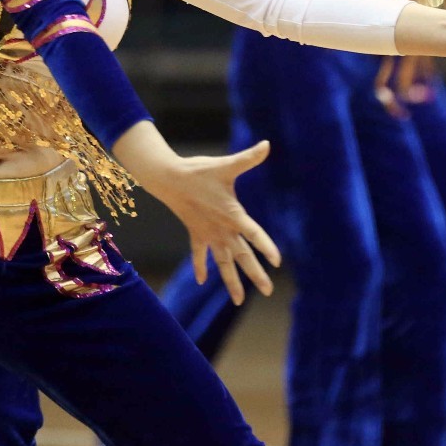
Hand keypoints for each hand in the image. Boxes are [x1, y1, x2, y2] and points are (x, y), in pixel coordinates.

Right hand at [141, 141, 280, 304]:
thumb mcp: (226, 164)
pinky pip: (199, 254)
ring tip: (240, 301)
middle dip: (255, 275)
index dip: (265, 247)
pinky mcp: (196, 232)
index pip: (254, 234)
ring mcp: (208, 234)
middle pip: (242, 256)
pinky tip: (202, 281)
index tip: (277, 262)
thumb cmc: (199, 171)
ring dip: (231, 281)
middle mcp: (222, 229)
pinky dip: (200, 266)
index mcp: (232, 214)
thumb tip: (267, 144)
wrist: (168, 178)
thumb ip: (248, 158)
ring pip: (223, 263)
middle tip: (269, 291)